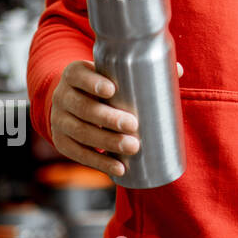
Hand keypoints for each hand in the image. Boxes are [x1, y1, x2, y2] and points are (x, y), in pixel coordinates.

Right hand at [49, 59, 182, 176]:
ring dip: (106, 142)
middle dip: (107, 118)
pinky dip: (99, 163)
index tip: (112, 90)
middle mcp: (62, 96)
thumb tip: (179, 71)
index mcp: (74, 74)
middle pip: (82, 107)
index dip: (91, 82)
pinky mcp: (62, 142)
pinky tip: (119, 167)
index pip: (78, 75)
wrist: (73, 101)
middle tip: (133, 125)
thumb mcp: (112, 73)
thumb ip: (144, 70)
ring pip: (80, 132)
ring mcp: (59, 121)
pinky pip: (79, 154)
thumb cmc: (103, 84)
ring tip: (132, 147)